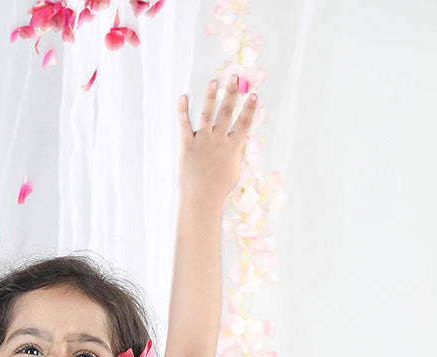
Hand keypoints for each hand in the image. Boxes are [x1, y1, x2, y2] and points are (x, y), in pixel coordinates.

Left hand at [177, 74, 257, 200]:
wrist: (200, 199)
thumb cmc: (218, 188)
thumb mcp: (234, 170)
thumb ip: (238, 152)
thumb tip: (244, 138)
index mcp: (232, 147)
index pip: (244, 123)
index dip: (249, 108)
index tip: (253, 94)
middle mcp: (219, 141)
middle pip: (226, 112)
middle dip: (231, 93)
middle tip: (235, 76)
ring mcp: (203, 142)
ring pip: (207, 114)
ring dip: (211, 96)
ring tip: (214, 81)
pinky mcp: (187, 145)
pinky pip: (184, 125)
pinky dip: (182, 110)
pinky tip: (183, 96)